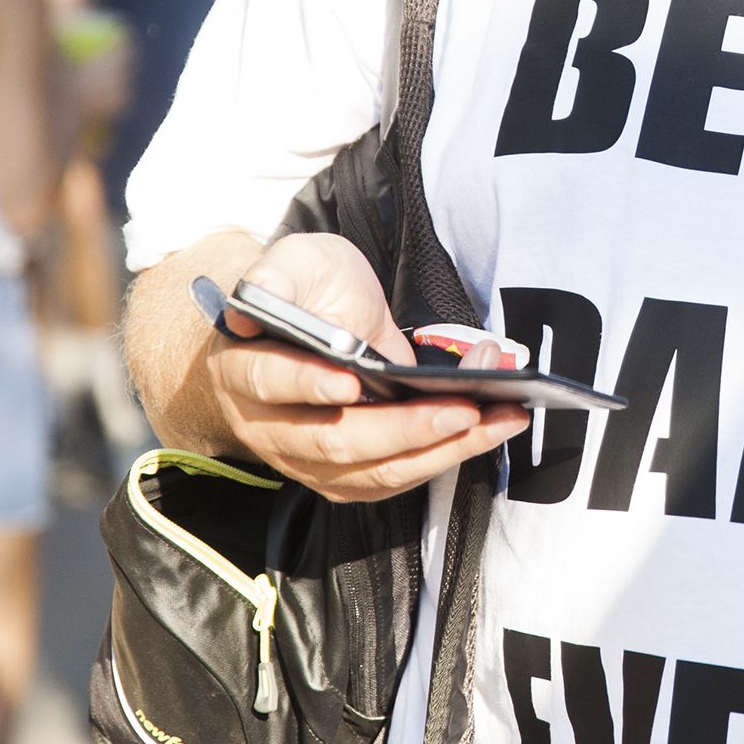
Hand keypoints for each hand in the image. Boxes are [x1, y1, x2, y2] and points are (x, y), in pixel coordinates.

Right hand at [209, 231, 528, 503]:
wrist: (295, 327)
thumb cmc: (299, 295)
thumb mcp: (290, 264)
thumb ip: (274, 277)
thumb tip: (254, 305)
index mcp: (245, 370)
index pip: (271, 382)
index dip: (308, 384)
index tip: (350, 379)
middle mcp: (269, 427)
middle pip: (336, 442)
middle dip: (406, 427)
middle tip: (464, 408)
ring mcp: (307, 460)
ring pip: (373, 472)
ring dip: (442, 449)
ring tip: (498, 419)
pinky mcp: (343, 476)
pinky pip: (394, 479)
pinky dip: (444, 458)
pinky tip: (486, 431)